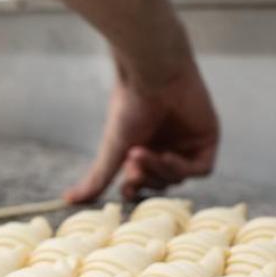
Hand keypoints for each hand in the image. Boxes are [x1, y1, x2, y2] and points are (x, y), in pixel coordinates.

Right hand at [64, 59, 219, 202]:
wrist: (152, 76)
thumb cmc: (129, 108)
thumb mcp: (112, 150)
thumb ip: (96, 179)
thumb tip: (67, 200)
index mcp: (145, 148)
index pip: (144, 182)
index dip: (135, 188)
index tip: (126, 187)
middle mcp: (167, 146)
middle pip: (161, 183)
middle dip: (146, 179)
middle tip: (133, 167)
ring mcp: (189, 143)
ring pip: (178, 178)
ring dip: (160, 171)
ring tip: (142, 154)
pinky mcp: (208, 139)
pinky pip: (200, 169)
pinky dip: (180, 168)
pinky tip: (166, 155)